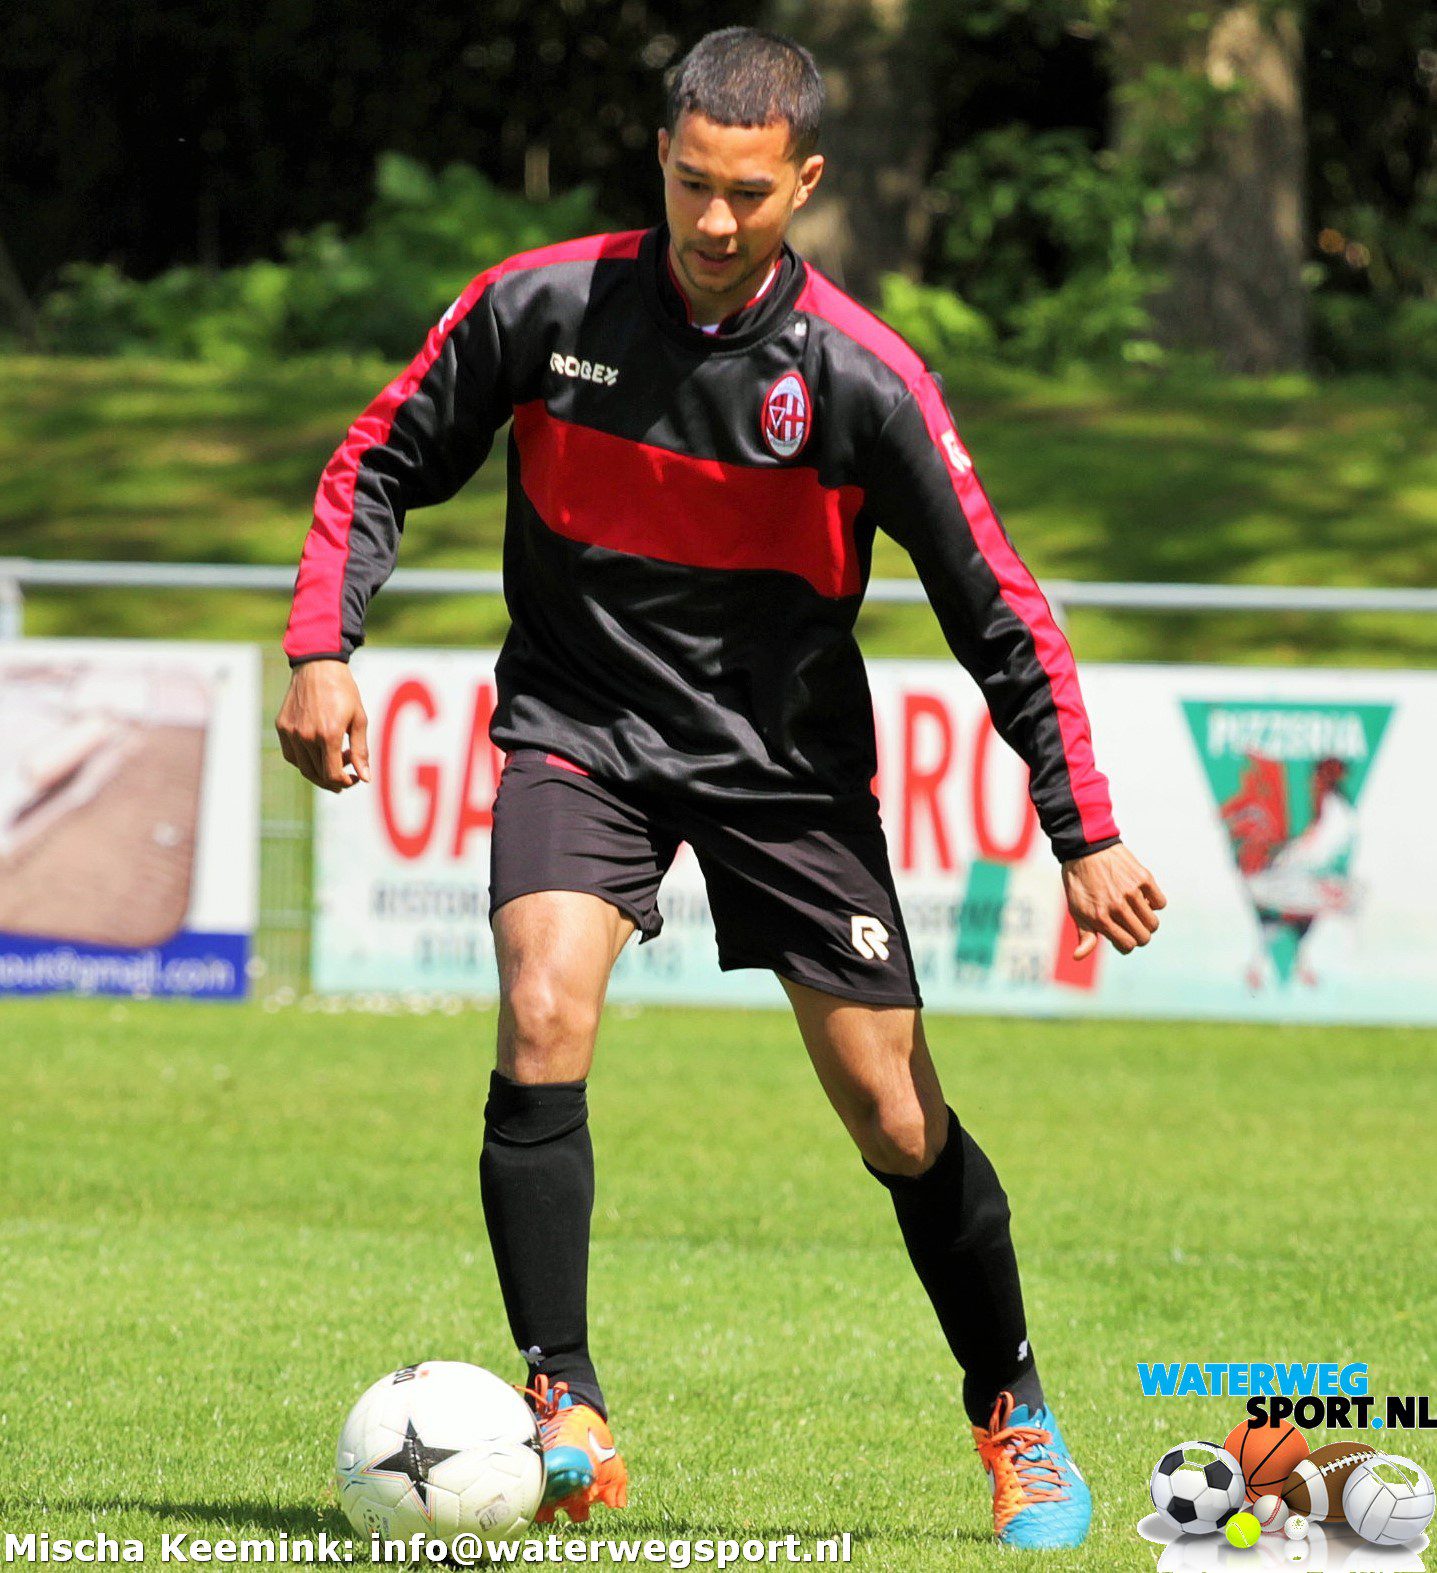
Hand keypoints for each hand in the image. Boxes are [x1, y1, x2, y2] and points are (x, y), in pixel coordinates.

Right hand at [275, 660, 369, 791]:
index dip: (345, 782)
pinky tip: (318, 752)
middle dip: (334, 780)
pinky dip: (305, 761)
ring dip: (320, 771)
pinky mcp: (282, 726)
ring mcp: (292, 732)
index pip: (332, 775)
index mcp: (328, 734)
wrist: (318, 666)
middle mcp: (307, 736)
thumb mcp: (359, 719)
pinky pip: (292, 754)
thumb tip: (365, 778)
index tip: (354, 778)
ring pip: (303, 767)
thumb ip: (360, 751)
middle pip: (317, 774)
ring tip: (335, 759)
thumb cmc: (343, 691)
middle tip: (346, 775)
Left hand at [1062, 842, 1165, 959]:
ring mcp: (1132, 892)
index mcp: (1100, 918)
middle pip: (1143, 937)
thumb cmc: (1080, 883)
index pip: (1127, 946)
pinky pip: (1160, 902)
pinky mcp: (1143, 878)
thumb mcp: (1077, 909)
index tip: (1122, 936)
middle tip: (1132, 926)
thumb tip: (1078, 957)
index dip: (1127, 944)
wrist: (1085, 848)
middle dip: (1139, 936)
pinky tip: (1143, 898)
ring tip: (1136, 911)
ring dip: (1147, 921)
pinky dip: (1155, 903)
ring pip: (1153, 923)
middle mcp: (1117, 906)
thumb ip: (1084, 935)